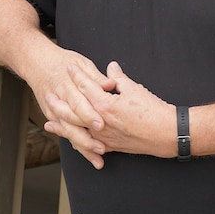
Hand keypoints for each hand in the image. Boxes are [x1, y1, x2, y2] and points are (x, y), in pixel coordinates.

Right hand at [26, 49, 114, 168]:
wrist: (38, 63)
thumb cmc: (62, 62)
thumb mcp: (82, 63)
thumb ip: (96, 77)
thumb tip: (110, 84)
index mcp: (67, 86)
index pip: (79, 103)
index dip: (90, 115)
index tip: (102, 124)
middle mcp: (60, 101)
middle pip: (73, 123)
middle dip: (87, 137)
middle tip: (102, 147)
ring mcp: (55, 112)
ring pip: (69, 133)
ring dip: (83, 147)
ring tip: (97, 158)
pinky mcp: (54, 118)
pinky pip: (67, 134)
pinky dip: (77, 145)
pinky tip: (89, 156)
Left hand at [47, 61, 176, 166]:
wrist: (166, 134)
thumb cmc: (153, 111)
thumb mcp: (136, 89)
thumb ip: (119, 78)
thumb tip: (111, 68)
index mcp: (105, 104)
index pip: (86, 87)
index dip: (77, 76)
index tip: (69, 68)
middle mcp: (100, 122)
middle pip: (73, 111)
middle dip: (60, 102)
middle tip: (49, 95)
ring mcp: (103, 136)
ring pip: (76, 131)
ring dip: (62, 125)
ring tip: (49, 122)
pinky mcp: (110, 146)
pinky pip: (88, 144)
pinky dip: (77, 142)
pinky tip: (70, 141)